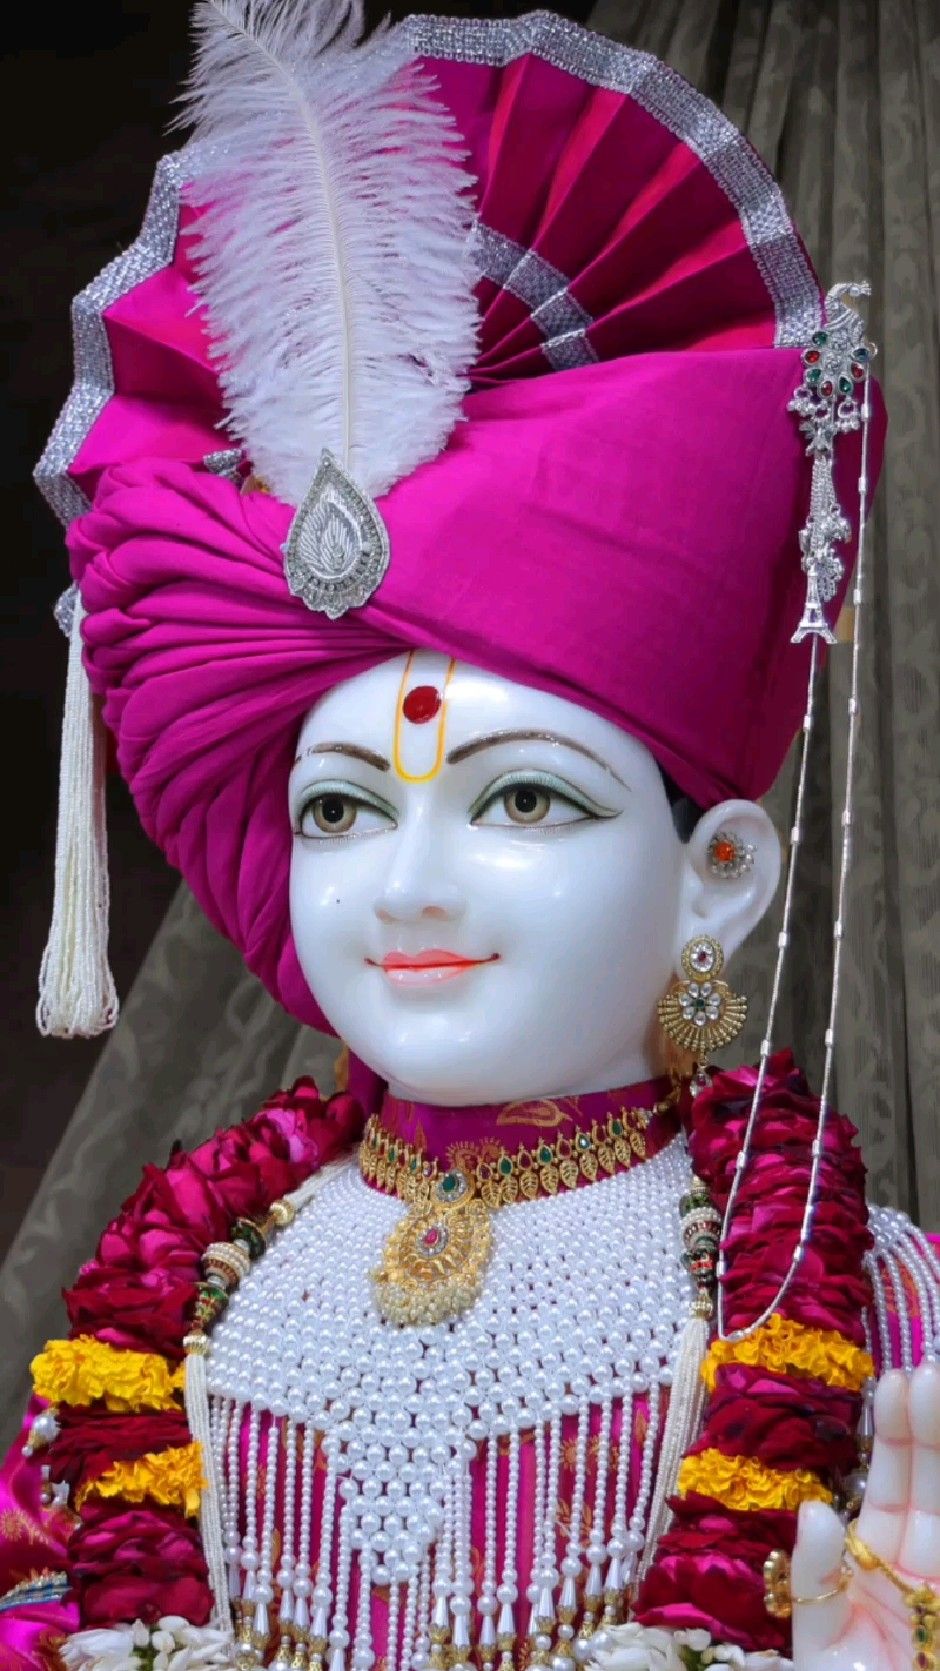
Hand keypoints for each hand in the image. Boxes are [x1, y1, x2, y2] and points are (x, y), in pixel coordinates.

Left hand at [791, 1361, 939, 1668]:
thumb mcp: (824, 1656)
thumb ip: (817, 1585)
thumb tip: (816, 1506)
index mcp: (875, 1577)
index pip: (892, 1492)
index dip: (897, 1438)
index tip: (896, 1383)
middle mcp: (923, 1578)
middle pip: (934, 1490)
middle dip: (934, 1432)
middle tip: (931, 1372)